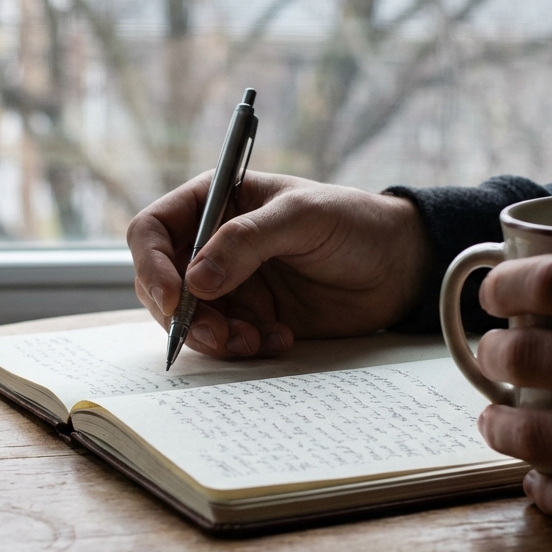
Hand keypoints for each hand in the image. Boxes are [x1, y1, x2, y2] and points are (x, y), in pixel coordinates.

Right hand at [127, 171, 430, 356]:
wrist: (398, 267)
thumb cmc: (353, 222)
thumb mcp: (302, 217)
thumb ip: (247, 242)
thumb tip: (196, 282)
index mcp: (214, 202)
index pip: (153, 230)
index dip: (153, 265)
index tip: (175, 298)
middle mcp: (212, 244)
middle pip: (161, 284)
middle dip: (183, 316)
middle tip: (219, 335)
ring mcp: (229, 284)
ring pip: (189, 320)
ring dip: (213, 338)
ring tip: (254, 340)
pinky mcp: (250, 318)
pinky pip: (224, 342)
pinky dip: (242, 348)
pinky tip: (279, 339)